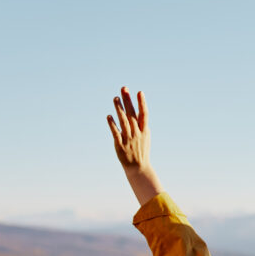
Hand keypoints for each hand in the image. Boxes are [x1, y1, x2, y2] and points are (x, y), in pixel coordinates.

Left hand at [107, 87, 163, 205]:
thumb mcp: (145, 136)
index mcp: (144, 130)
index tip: (139, 92)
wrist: (138, 167)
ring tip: (115, 98)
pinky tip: (109, 116)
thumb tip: (136, 110)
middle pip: (132, 114)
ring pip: (123, 121)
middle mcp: (137, 133)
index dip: (142, 103)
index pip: (143, 114)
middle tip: (124, 88)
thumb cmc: (141, 150)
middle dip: (128, 101)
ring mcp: (128, 139)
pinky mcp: (120, 144)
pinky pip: (116, 133)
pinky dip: (112, 124)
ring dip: (119, 109)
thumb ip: (140, 124)